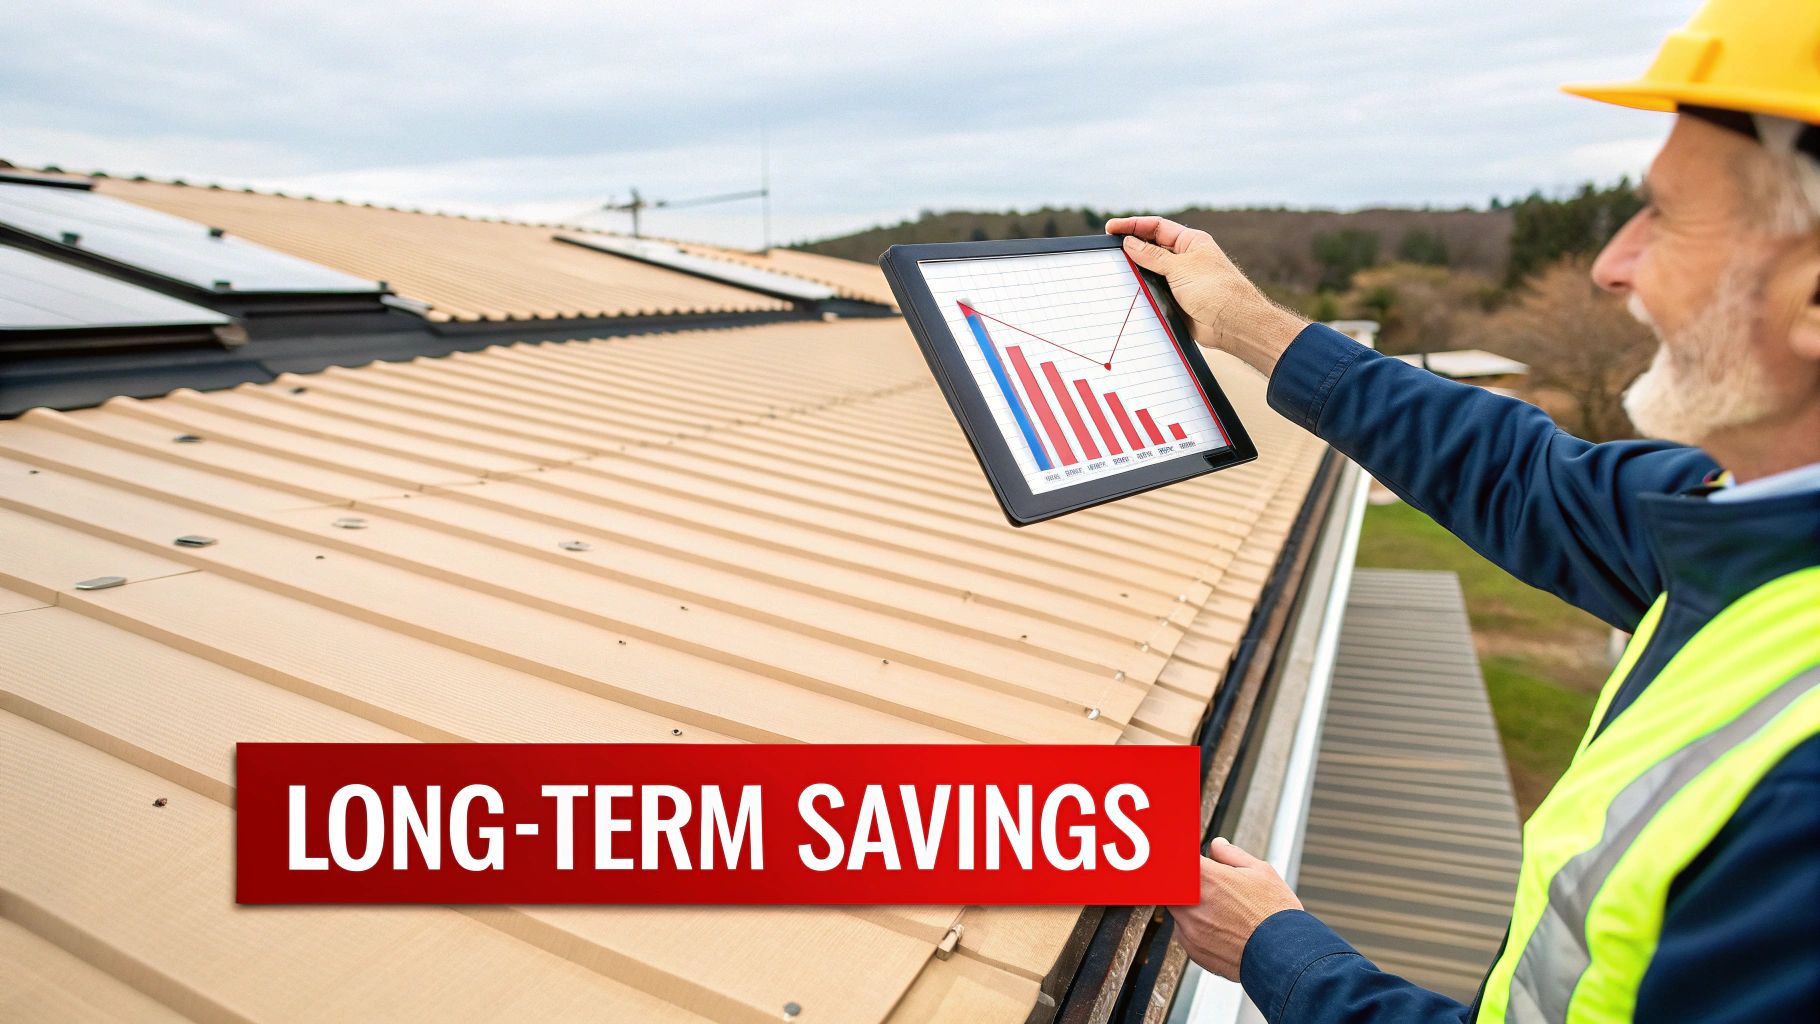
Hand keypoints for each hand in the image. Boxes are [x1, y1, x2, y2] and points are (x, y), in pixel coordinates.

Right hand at [1106, 216, 1307, 374]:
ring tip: (1113, 268)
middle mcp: (1185, 258)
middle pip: (1151, 247)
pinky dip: (1140, 290)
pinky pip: (1152, 292)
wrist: (1234, 324)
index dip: (1133, 225)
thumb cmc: (1216, 290)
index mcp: (1190, 242)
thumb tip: (1129, 243)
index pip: (1157, 227)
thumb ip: (1152, 256)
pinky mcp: (1176, 300)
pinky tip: (1126, 290)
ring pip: (1150, 271)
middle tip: (1107, 248)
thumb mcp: (1180, 268)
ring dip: (1134, 270)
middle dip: (1130, 246)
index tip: (1111, 228)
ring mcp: (1179, 280)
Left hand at [1166, 837, 1302, 980]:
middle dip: (1185, 883)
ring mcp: (1190, 928)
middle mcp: (1193, 903)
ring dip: (1191, 907)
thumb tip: (1216, 845)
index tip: (1185, 860)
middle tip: (1208, 888)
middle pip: (1172, 885)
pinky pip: (1185, 932)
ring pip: (1178, 910)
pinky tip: (1222, 931)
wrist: (1286, 957)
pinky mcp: (1192, 949)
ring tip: (1222, 912)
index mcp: (1207, 878)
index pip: (1176, 859)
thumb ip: (1231, 855)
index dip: (1181, 858)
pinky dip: (1197, 929)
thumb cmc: (1276, 914)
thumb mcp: (1261, 872)